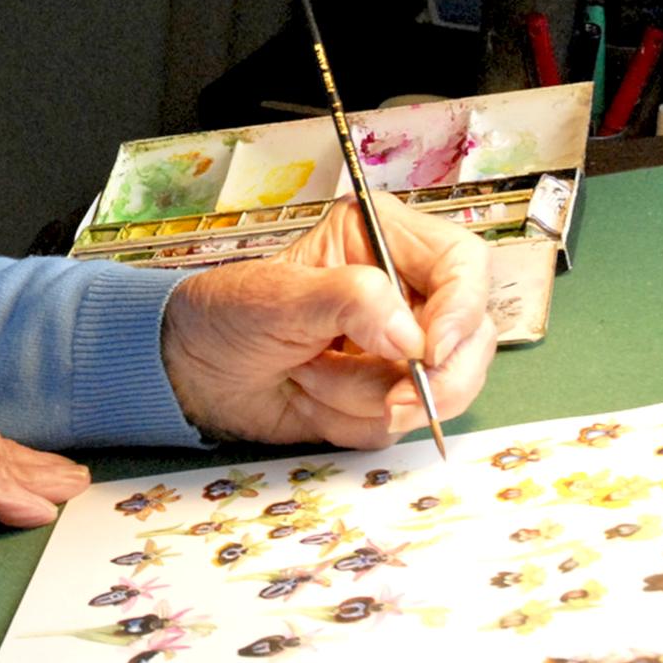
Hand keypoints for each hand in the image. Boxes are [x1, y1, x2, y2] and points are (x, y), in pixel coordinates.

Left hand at [161, 193, 496, 449]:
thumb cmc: (226, 314)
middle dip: (421, 377)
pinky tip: (310, 398)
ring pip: (438, 389)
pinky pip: (401, 423)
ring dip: (363, 397)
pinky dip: (351, 421)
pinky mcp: (387, 393)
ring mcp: (400, 346)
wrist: (191, 371)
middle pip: (471, 338)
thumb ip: (349, 301)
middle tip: (383, 399)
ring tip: (306, 375)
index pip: (464, 265)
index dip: (462, 310)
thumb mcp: (279, 297)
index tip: (432, 350)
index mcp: (384, 238)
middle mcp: (405, 290)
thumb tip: (413, 337)